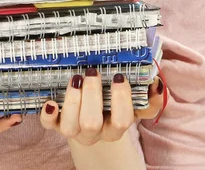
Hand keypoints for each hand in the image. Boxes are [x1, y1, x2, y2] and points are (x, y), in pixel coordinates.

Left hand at [39, 69, 163, 145]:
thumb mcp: (134, 103)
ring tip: (75, 78)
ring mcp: (74, 129)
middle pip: (92, 123)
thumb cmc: (114, 106)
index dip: (120, 100)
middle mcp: (94, 131)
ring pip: (70, 126)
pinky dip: (48, 115)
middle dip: (92, 95)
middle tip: (92, 72)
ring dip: (72, 101)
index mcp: (115, 126)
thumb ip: (149, 97)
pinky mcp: (56, 124)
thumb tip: (156, 83)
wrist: (92, 119)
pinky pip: (48, 126)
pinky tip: (50, 102)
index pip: (122, 120)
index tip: (119, 77)